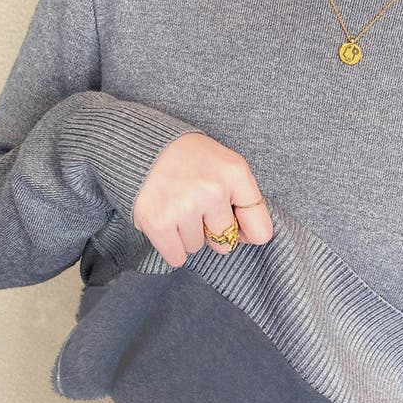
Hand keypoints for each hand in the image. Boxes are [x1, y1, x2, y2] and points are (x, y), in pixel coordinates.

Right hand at [133, 132, 273, 267]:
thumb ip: (243, 198)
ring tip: (175, 205)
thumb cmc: (188, 158)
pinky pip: (176, 257)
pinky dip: (170, 245)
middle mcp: (213, 190)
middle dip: (210, 230)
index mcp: (235, 174)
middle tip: (193, 205)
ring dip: (186, 234)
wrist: (141, 145)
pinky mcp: (159, 222)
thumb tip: (249, 239)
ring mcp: (185, 206)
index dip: (246, 233)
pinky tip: (164, 220)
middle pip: (224, 242)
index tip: (233, 225)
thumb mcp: (225, 164)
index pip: (260, 231)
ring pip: (196, 247)